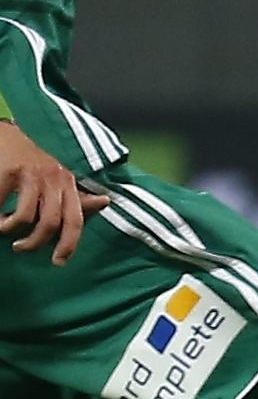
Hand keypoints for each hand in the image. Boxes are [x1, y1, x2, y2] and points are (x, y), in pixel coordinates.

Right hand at [0, 123, 104, 264]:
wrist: (6, 135)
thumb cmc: (32, 164)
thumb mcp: (58, 179)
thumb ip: (76, 196)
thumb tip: (105, 201)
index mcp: (69, 183)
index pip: (75, 220)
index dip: (69, 244)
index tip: (58, 262)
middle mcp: (55, 178)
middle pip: (50, 223)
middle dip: (34, 242)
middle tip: (20, 247)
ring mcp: (32, 174)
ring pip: (25, 217)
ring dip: (9, 228)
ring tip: (3, 227)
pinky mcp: (11, 171)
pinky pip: (2, 205)